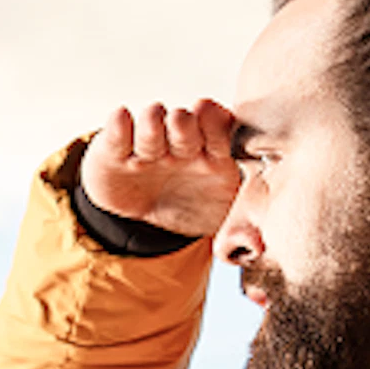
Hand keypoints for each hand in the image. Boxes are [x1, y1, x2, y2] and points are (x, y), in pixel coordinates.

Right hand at [79, 100, 240, 236]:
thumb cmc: (190, 210)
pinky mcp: (114, 150)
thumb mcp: (219, 220)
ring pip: (152, 123)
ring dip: (154, 124)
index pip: (220, 127)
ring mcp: (147, 144)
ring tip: (152, 134)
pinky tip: (122, 120)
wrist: (142, 218)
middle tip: (182, 132)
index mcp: (211, 153)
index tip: (213, 129)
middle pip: (185, 122)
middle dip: (184, 125)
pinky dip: (119, 125)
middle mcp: (180, 142)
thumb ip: (241, 231)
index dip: (216, 123)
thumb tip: (255, 247)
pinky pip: (117, 131)